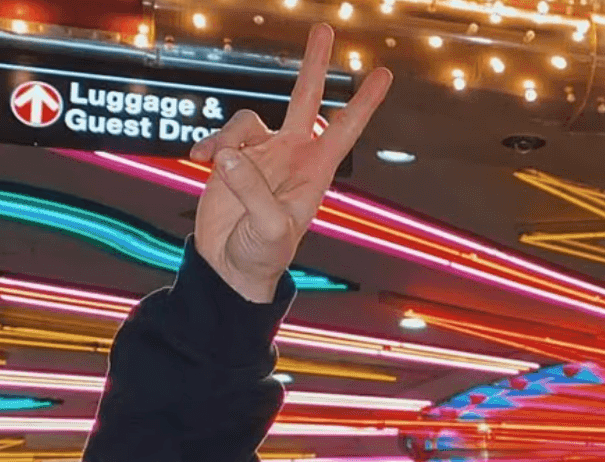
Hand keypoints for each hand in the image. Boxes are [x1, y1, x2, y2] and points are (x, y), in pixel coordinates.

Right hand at [188, 23, 392, 302]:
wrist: (232, 268)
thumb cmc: (263, 255)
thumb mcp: (268, 229)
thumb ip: (252, 190)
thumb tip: (230, 154)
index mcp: (314, 172)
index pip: (345, 129)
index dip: (364, 102)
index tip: (384, 74)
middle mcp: (292, 156)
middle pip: (306, 99)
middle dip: (315, 65)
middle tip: (326, 28)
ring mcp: (262, 155)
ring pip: (247, 119)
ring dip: (229, 136)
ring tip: (214, 164)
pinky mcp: (232, 159)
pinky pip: (221, 135)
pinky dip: (209, 143)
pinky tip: (198, 160)